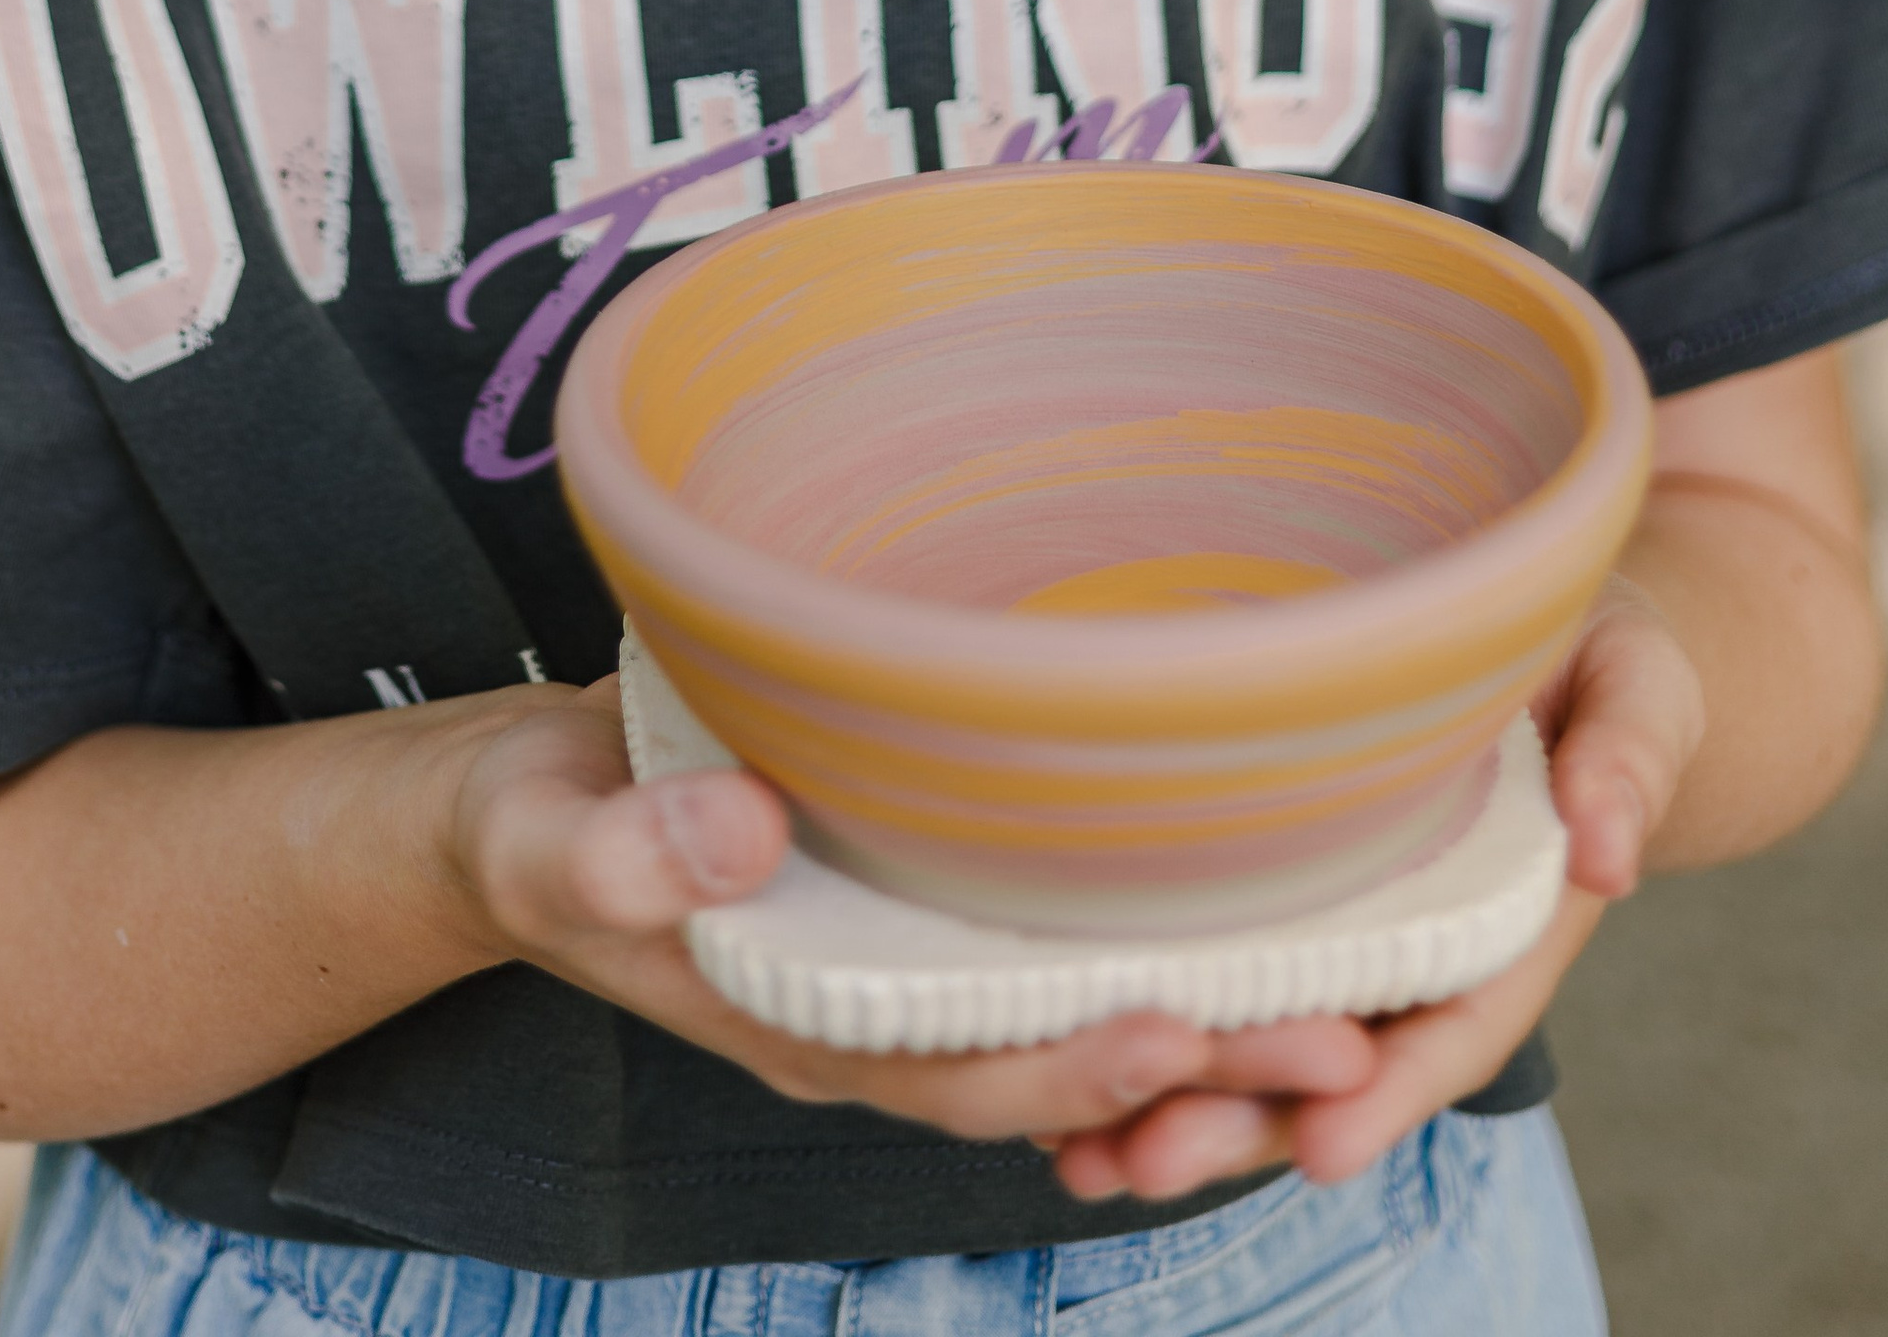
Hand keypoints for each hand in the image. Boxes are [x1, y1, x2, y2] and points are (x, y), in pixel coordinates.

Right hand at [449, 679, 1376, 1161]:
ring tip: (1365, 992)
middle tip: (1356, 1040)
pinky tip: (1253, 906)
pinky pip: (1057, 944)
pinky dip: (1154, 944)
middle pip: (1065, 1062)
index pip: (971, 1068)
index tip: (1185, 1037)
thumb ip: (627, 853)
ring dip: (1217, 1016)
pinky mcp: (927, 889)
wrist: (522, 818)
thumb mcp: (548, 840)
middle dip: (1206, 1066)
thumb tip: (742, 834)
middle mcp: (888, 1012)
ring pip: (1085, 1015)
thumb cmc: (531, 832)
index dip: (1078, 1064)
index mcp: (812, 1025)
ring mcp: (913, 960)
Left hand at [1043, 574, 1708, 1203]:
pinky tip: (1061, 1065)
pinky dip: (1151, 1028)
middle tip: (1145, 1158)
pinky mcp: (1283, 883)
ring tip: (1080, 1153)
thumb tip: (1608, 854)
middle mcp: (1419, 947)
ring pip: (1263, 1036)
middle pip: (1334, 1059)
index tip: (1323, 1144)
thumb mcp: (1638, 692)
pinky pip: (1221, 966)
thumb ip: (1628, 763)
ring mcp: (1349, 927)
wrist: (1550, 629)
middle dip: (1245, 1120)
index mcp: (1511, 922)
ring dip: (1176, 1100)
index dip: (1388, 1089)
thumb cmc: (1603, 663)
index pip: (1453, 1023)